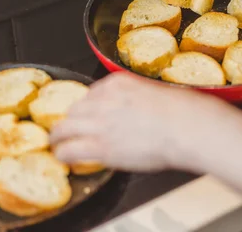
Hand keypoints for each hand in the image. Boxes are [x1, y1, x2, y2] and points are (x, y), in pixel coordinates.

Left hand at [50, 72, 226, 172]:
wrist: (185, 126)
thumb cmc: (182, 112)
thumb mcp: (156, 93)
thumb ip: (138, 99)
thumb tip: (137, 112)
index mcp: (118, 83)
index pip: (92, 93)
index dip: (89, 107)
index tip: (90, 114)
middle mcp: (104, 100)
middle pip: (75, 108)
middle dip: (73, 119)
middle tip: (70, 128)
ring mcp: (99, 122)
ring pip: (64, 126)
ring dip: (59, 135)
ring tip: (56, 142)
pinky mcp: (99, 146)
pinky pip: (69, 149)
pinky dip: (63, 153)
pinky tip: (63, 157)